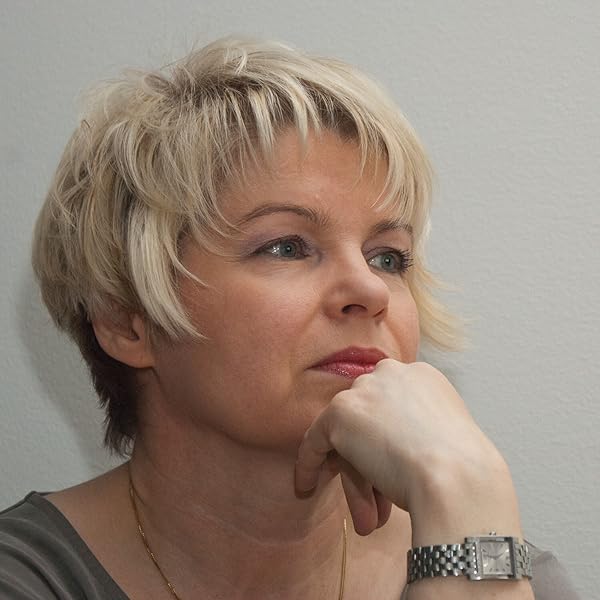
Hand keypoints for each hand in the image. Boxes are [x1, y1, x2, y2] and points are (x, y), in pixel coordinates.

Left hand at [295, 359, 519, 539]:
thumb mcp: (442, 436)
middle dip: (370, 458)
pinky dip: (309, 464)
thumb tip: (390, 450)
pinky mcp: (341, 413)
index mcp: (421, 375)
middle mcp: (390, 373)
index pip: (390, 403)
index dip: (384, 435)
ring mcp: (364, 390)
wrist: (455, 476)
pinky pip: (315, 440)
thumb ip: (415, 427)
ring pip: (347, 434)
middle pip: (368, 417)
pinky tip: (307, 486)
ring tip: (366, 516)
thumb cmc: (461, 468)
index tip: (384, 463)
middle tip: (377, 495)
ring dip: (356, 476)